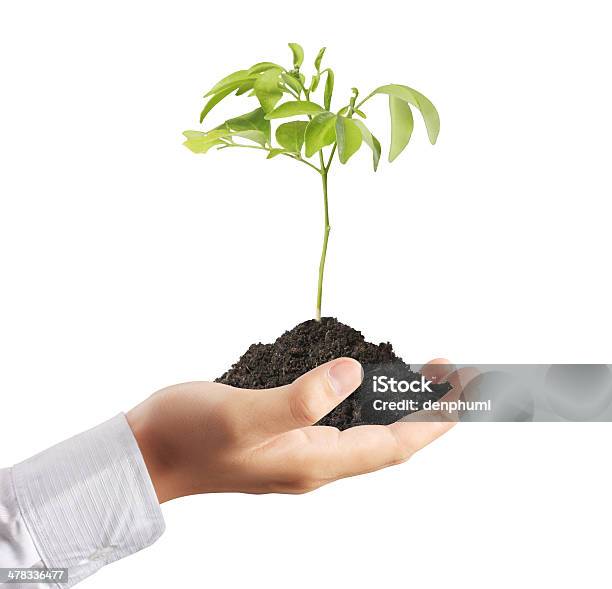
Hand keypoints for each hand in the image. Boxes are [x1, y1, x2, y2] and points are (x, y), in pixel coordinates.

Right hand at [127, 358, 459, 502]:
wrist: (147, 453)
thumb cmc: (187, 437)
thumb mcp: (241, 416)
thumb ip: (298, 400)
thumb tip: (353, 372)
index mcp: (313, 460)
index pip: (395, 445)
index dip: (437, 419)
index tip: (470, 386)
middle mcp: (314, 460)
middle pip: (390, 439)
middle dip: (431, 409)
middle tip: (457, 371)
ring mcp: (299, 449)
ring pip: (368, 430)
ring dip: (401, 403)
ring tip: (424, 372)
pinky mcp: (283, 435)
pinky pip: (343, 420)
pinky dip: (367, 400)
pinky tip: (365, 382)